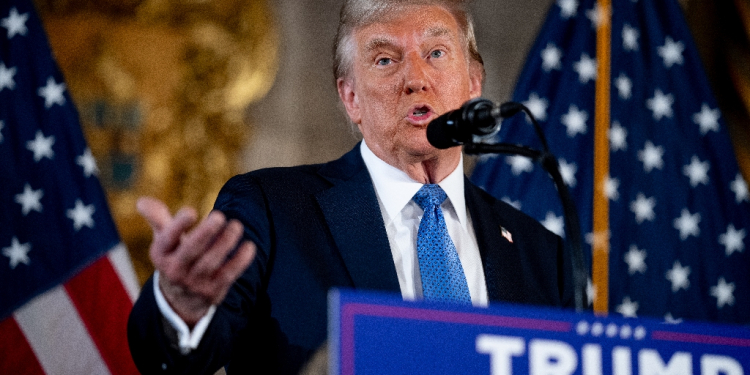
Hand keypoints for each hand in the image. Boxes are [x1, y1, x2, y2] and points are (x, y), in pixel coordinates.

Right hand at [137, 197, 255, 325]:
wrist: (181, 299)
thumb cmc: (175, 257)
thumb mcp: (163, 241)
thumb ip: (157, 218)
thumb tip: (141, 201)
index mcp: (161, 254)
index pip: (167, 239)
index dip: (178, 225)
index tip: (191, 211)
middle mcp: (175, 270)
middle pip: (190, 252)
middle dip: (205, 234)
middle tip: (219, 216)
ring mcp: (194, 283)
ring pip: (210, 263)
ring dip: (224, 243)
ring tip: (236, 225)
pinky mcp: (212, 291)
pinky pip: (227, 276)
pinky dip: (239, 262)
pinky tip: (249, 246)